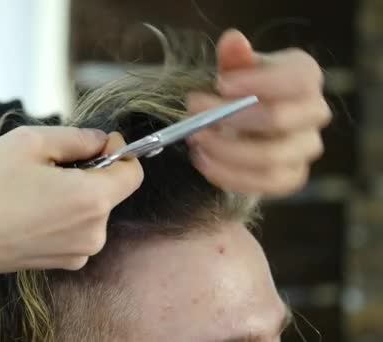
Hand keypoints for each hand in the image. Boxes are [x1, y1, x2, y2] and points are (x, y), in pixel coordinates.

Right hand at [0, 126, 142, 292]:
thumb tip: (103, 141)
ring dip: (73, 194)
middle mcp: (93, 233)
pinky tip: (27, 211)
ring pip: (91, 210)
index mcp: (91, 200)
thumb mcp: (29, 142)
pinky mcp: (60, 264)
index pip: (134, 173)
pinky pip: (75, 230)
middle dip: (88, 172)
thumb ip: (78, 138)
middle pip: (110, 191)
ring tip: (30, 189)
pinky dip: (61, 215)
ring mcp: (77, 254)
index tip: (92, 145)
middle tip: (45, 166)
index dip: (118, 152)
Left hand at [187, 29, 330, 195]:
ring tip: (195, 139)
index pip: (294, 80)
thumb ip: (234, 58)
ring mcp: (306, 148)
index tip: (219, 84)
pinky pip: (266, 184)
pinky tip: (203, 161)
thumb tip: (233, 41)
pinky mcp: (292, 177)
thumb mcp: (236, 69)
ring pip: (270, 158)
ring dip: (224, 151)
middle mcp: (313, 112)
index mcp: (304, 76)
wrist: (246, 122)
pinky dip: (229, 176)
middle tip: (193, 112)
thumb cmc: (241, 90)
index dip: (256, 84)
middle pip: (278, 119)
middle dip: (228, 117)